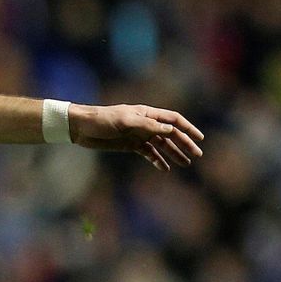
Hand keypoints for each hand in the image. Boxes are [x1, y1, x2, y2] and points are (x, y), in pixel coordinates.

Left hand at [69, 103, 205, 170]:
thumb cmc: (102, 119)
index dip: (187, 128)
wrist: (81, 127)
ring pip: (161, 145)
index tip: (199, 138)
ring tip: (185, 164)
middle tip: (196, 155)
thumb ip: (148, 125)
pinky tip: (165, 168)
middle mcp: (146, 124)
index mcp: (147, 114)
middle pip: (170, 134)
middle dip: (184, 144)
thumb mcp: (125, 121)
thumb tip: (171, 129)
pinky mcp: (130, 145)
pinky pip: (148, 153)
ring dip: (173, 153)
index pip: (173, 120)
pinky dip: (157, 160)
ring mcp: (138, 135)